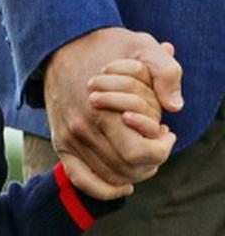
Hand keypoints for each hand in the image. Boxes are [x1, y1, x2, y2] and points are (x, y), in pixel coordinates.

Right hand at [44, 29, 180, 197]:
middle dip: (152, 161)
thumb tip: (175, 107)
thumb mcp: (143, 47)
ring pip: (109, 177)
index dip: (162, 149)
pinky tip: (124, 186)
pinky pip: (81, 179)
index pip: (140, 154)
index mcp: (103, 112)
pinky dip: (104, 190)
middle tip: (158, 142)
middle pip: (127, 170)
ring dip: (134, 172)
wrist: (62, 45)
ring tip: (143, 152)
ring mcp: (69, 139)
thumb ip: (166, 73)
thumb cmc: (108, 47)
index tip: (168, 132)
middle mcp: (82, 131)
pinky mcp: (61, 143)